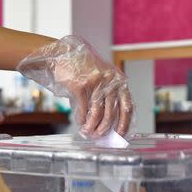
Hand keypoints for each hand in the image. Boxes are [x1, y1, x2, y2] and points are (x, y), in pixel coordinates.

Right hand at [16, 36, 133, 137]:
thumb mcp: (102, 78)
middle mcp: (110, 81)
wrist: (63, 55)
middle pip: (112, 113)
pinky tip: (81, 123)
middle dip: (105, 128)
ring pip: (97, 114)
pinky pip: (84, 109)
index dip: (125, 122)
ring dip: (92, 127)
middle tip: (99, 136)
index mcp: (118, 80)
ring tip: (88, 132)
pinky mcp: (81, 86)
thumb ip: (107, 96)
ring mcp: (96, 83)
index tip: (121, 134)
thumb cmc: (83, 69)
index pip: (127, 105)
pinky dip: (82, 119)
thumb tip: (108, 123)